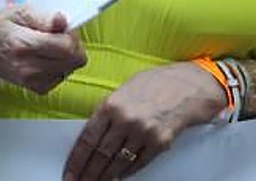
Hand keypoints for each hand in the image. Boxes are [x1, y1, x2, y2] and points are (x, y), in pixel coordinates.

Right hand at [0, 6, 85, 93]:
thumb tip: (62, 21)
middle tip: (58, 35)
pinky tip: (45, 57)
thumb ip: (42, 16)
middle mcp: (29, 68)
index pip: (67, 46)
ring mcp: (34, 82)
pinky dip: (60, 66)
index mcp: (23, 45)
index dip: (71, 34)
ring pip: (71, 68)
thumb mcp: (18, 11)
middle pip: (74, 60)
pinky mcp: (39, 89)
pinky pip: (63, 76)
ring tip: (48, 45)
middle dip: (72, 45)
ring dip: (66, 56)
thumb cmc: (1, 28)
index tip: (62, 27)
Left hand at [64, 62, 227, 179]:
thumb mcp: (123, 91)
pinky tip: (118, 177)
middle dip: (88, 172)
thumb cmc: (153, 84)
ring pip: (118, 162)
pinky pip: (138, 163)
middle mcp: (125, 120)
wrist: (186, 86)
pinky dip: (126, 172)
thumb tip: (93, 134)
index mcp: (110, 104)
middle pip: (101, 154)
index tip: (69, 172)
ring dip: (105, 176)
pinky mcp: (160, 142)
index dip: (76, 159)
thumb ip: (107, 112)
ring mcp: (143, 132)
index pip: (87, 139)